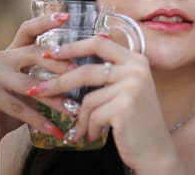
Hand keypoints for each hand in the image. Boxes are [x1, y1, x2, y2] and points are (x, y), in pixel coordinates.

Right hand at [0, 13, 74, 152]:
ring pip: (30, 85)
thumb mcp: (31, 85)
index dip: (46, 21)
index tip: (66, 15)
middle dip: (60, 64)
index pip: (28, 30)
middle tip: (80, 74)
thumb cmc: (14, 104)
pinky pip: (20, 107)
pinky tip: (56, 130)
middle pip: (34, 54)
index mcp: (12, 52)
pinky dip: (40, 120)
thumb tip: (84, 68)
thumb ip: (48, 74)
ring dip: (55, 100)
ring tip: (74, 110)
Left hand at [28, 35, 180, 171]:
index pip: (99, 43)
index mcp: (136, 60)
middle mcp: (137, 69)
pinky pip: (93, 115)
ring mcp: (132, 87)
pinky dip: (89, 128)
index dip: (73, 46)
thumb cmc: (137, 121)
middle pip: (87, 70)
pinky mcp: (125, 107)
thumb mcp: (127, 89)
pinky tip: (94, 135)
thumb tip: (72, 63)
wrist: (156, 150)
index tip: (51, 53)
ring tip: (82, 129)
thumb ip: (109, 74)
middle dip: (59, 82)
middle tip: (38, 90)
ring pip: (88, 99)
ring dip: (80, 118)